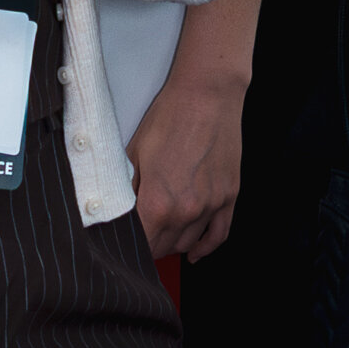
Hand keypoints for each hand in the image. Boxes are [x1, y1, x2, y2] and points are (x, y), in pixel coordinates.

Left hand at [125, 69, 246, 260]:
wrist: (207, 94)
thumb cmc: (170, 117)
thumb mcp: (134, 153)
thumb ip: (126, 190)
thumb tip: (118, 212)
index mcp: (157, 202)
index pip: (140, 244)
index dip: (130, 244)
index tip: (125, 241)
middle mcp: (186, 211)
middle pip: (163, 248)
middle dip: (149, 246)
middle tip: (140, 235)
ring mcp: (211, 205)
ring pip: (188, 243)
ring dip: (172, 244)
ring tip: (161, 234)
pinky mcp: (229, 195)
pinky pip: (219, 234)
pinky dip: (206, 247)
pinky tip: (194, 252)